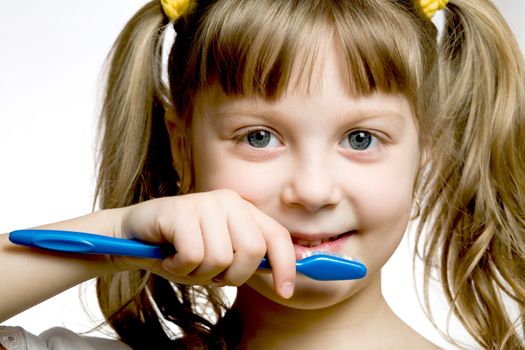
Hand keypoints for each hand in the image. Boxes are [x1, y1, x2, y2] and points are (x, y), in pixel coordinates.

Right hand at [114, 189, 295, 297]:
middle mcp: (228, 200)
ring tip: (185, 262)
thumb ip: (248, 260)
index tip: (285, 291)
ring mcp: (204, 202)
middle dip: (233, 275)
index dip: (285, 265)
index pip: (276, 236)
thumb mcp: (220, 258)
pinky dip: (180, 268)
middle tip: (210, 274)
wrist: (134, 237)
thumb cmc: (179, 249)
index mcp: (243, 210)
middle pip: (252, 250)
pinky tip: (170, 257)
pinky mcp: (180, 210)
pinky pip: (194, 255)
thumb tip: (286, 276)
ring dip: (200, 273)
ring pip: (220, 258)